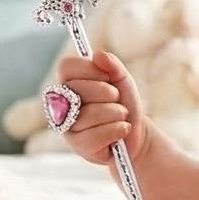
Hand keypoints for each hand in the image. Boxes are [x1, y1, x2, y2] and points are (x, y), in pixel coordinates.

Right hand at [54, 47, 149, 165]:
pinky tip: (122, 130)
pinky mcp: (77, 145)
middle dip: (108, 93)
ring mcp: (67, 125)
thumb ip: (112, 65)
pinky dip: (116, 130)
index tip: (107, 77)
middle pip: (78, 88)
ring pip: (90, 113)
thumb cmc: (124, 105)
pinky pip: (96, 135)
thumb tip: (98, 54)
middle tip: (117, 100)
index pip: (66, 66)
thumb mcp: (122, 81)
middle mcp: (62, 103)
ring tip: (122, 116)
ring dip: (116, 113)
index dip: (89, 68)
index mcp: (68, 83)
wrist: (136, 135)